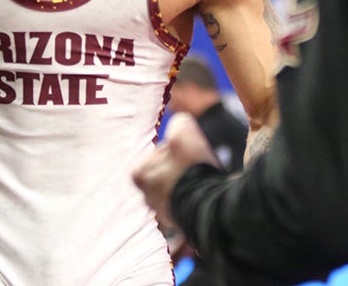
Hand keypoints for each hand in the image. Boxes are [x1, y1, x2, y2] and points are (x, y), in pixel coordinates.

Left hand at [132, 112, 218, 227]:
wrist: (208, 206)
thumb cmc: (191, 169)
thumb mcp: (184, 132)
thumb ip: (178, 124)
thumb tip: (180, 127)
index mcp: (139, 175)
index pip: (157, 152)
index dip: (174, 149)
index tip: (185, 152)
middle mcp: (146, 196)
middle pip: (166, 172)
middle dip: (179, 168)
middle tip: (195, 164)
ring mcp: (162, 212)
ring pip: (176, 189)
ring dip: (188, 183)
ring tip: (202, 179)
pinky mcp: (179, 223)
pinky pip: (187, 204)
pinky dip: (195, 198)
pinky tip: (206, 192)